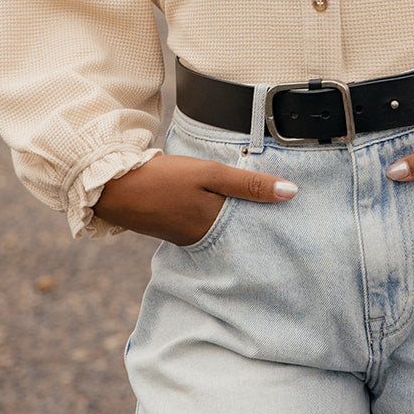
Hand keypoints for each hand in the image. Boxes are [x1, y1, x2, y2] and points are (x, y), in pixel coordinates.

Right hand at [95, 151, 296, 243]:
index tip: (300, 218)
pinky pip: (207, 225)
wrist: (113, 188)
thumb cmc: (164, 179)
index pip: (257, 229)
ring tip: (263, 208)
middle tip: (290, 217)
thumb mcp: (210, 174)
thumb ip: (249, 184)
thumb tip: (292, 193)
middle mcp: (206, 239)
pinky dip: (219, 216)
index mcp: (217, 227)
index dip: (277, 223)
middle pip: (243, 233)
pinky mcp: (177, 229)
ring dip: (240, 218)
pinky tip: (226, 206)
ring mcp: (189, 236)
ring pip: (225, 229)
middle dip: (261, 225)